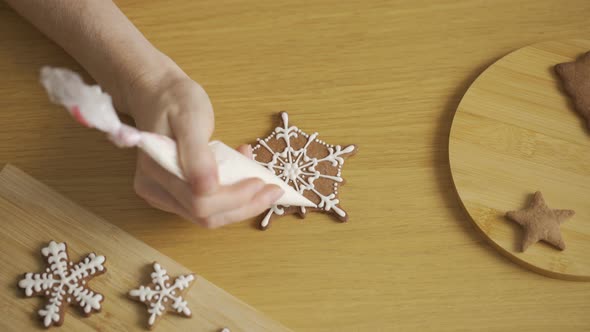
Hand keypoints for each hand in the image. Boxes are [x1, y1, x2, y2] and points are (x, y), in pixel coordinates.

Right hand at [122, 60, 282, 227]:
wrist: (158, 94)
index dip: (234, 198)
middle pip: (206, 216)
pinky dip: (232, 195)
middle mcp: (156, 191)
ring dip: (242, 203)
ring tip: (262, 179)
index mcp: (156, 173)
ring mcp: (165, 195)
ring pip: (209, 215)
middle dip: (244, 206)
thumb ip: (197, 153)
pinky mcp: (177, 194)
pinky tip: (243, 172)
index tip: (261, 181)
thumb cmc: (174, 101)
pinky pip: (208, 205)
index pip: (199, 202)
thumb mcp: (190, 119)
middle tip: (274, 189)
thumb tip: (207, 187)